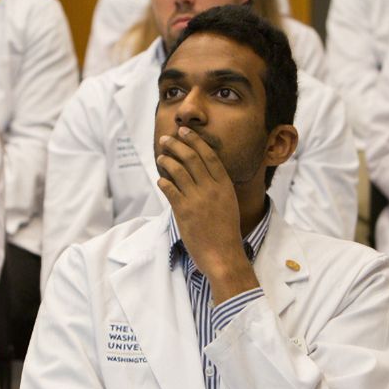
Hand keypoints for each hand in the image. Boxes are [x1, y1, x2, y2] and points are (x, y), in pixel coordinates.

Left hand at [157, 127, 258, 303]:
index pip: (209, 154)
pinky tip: (160, 179)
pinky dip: (163, 181)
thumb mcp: (228, 204)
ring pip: (178, 170)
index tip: (185, 131)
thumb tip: (202, 174)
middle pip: (191, 157)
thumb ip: (217, 188)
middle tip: (166, 138)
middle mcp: (211, 188)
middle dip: (176, 144)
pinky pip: (169, 189)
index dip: (195, 140)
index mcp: (225, 185)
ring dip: (166, 160)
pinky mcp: (184, 211)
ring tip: (161, 157)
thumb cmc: (225, 233)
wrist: (223, 256)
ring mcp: (197, 199)